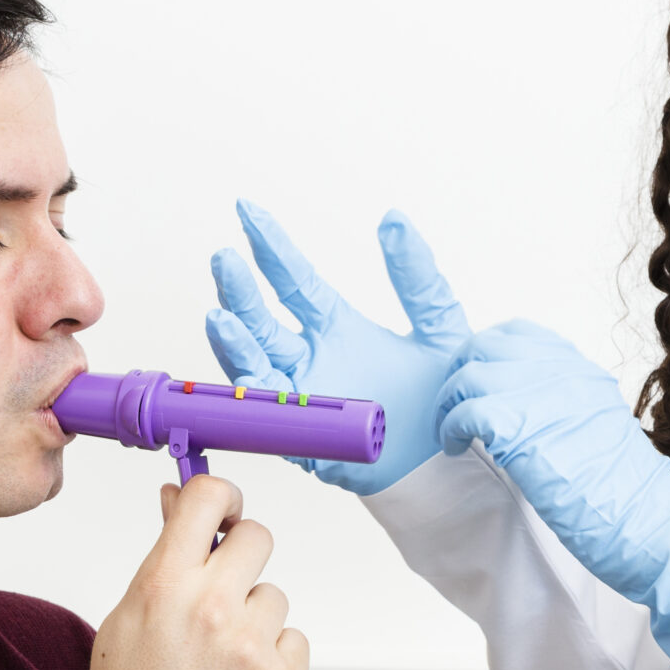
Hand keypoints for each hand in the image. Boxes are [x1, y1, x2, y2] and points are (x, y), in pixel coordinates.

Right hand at [78, 476, 309, 669]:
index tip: (223, 510)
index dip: (221, 496)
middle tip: (221, 592)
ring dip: (254, 620)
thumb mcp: (126, 620)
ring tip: (220, 663)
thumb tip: (178, 500)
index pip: (209, 498)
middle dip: (241, 557)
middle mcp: (212, 608)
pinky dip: (273, 660)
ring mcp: (253, 648)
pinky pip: (294, 642)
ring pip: (274, 597)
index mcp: (163, 586)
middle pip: (257, 537)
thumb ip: (162, 558)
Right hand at [205, 200, 470, 494]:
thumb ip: (417, 277)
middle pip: (261, 317)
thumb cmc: (441, 396)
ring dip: (233, 339)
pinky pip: (269, 413)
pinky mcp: (303, 433)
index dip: (271, 246)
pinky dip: (251, 394)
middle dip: (239, 289)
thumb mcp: (438, 326)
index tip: (248, 210)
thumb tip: (394, 221)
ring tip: (220, 313)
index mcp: (335, 326)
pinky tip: (244, 373)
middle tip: (225, 259)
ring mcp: (301, 394)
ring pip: (253, 361)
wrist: (449, 459)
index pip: (294, 279)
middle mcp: (309, 357)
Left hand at [437, 322, 669, 669]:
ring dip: (449, 404)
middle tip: (453, 408)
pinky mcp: (523, 428)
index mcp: (582, 371)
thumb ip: (562, 407)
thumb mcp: (599, 430)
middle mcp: (564, 373)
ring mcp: (545, 396)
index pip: (519, 333)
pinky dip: (449, 429)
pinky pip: (463, 411)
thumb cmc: (626, 497)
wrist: (650, 525)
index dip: (487, 354)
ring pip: (469, 374)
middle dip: (459, 374)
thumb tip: (519, 409)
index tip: (477, 385)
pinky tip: (455, 449)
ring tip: (453, 434)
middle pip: (486, 345)